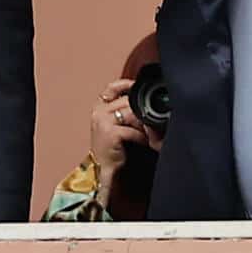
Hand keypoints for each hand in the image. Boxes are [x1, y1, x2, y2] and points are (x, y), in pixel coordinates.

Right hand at [87, 79, 162, 199]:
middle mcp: (99, 111)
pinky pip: (133, 130)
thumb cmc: (111, 147)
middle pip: (127, 101)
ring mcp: (103, 121)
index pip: (112, 88)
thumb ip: (124, 111)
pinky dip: (142, 137)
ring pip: (131, 113)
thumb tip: (144, 104)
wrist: (101, 168)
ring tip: (149, 133)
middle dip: (142, 112)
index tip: (139, 86)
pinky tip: (144, 142)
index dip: (126, 84)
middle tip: (152, 122)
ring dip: (144, 124)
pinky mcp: (110, 133)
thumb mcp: (114, 124)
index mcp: (99, 107)